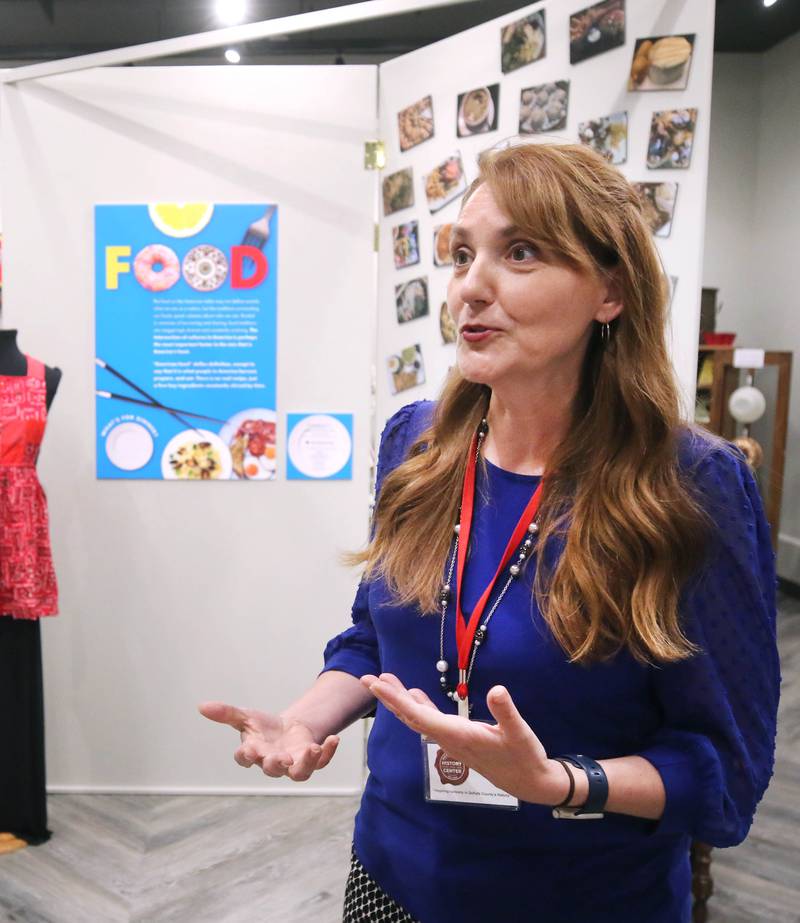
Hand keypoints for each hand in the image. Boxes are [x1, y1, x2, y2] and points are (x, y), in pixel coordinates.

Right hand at [198, 701, 339, 781]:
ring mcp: (294, 764)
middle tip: (281, 758)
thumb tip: (201, 705)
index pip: (245, 758)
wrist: (289, 729)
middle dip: (276, 764)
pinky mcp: (311, 760)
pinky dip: (327, 752)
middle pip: (272, 769)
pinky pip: (321, 762)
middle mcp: (273, 763)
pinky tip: (333, 738)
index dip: (246, 756)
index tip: (248, 750)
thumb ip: (226, 713)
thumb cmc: (264, 728)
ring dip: (306, 763)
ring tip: (311, 749)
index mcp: (254, 753)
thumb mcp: (245, 717)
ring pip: (299, 773)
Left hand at [360, 673, 567, 805]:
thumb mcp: (520, 733)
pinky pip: (431, 722)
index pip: (419, 716)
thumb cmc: (524, 757)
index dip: (397, 700)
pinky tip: (416, 695)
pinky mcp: (459, 740)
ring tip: (385, 681)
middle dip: (389, 698)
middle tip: (368, 679)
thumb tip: (497, 690)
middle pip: (411, 717)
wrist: (529, 782)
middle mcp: (449, 739)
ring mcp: (452, 741)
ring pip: (419, 719)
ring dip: (401, 701)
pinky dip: (419, 707)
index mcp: (458, 736)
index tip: (376, 685)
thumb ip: (506, 712)